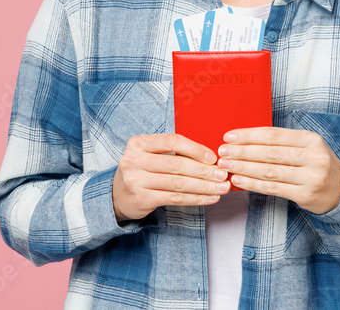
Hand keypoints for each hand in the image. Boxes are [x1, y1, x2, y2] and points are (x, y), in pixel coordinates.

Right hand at [112, 133, 230, 221]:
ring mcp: (136, 180)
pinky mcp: (142, 199)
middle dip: (204, 170)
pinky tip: (209, 198)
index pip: (172, 141)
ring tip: (221, 188)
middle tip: (223, 175)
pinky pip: (175, 198)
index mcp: (138, 143)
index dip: (195, 149)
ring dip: (204, 186)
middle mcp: (134, 160)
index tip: (213, 157)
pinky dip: (196, 198)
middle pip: (177, 164)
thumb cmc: (142, 171)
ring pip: (178, 183)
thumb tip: (210, 157)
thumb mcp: (149, 155)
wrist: (116, 196)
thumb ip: (172, 152)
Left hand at [217, 127, 339, 214]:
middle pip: (270, 153)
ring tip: (226, 166)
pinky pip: (274, 188)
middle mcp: (313, 157)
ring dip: (244, 168)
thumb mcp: (307, 147)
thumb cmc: (316, 165)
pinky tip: (239, 181)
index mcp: (311, 139)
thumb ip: (283, 142)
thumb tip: (245, 140)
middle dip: (243, 152)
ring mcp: (311, 177)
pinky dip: (254, 185)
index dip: (250, 135)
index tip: (229, 136)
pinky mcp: (306, 195)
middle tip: (222, 152)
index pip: (274, 135)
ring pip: (270, 171)